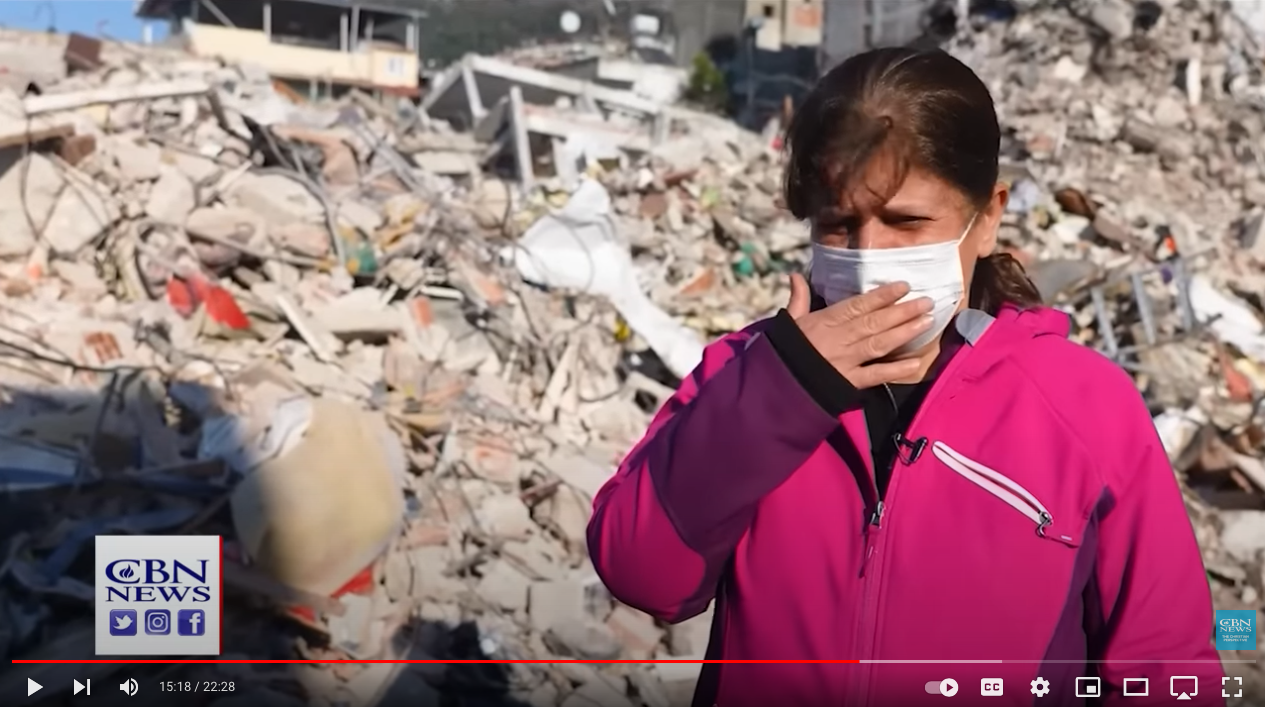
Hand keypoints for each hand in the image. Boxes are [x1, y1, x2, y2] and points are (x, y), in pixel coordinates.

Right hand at [786, 272, 933, 387]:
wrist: (776, 385)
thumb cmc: (783, 350)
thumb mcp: (788, 322)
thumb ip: (798, 299)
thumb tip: (795, 275)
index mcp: (824, 321)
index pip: (858, 305)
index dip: (882, 295)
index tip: (903, 286)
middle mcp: (839, 339)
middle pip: (875, 322)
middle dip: (902, 311)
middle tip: (927, 302)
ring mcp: (846, 361)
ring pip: (879, 343)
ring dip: (904, 332)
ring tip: (927, 322)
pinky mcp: (848, 383)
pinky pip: (876, 375)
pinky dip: (896, 370)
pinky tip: (916, 362)